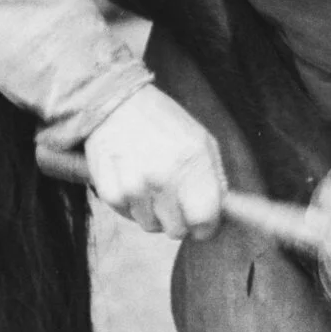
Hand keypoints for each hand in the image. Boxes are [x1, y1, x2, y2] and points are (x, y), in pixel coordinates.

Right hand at [64, 86, 226, 238]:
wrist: (117, 101)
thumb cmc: (165, 122)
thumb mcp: (202, 141)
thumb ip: (215, 178)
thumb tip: (220, 212)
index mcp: (193, 162)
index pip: (204, 220)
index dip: (205, 227)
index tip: (202, 224)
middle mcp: (164, 177)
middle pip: (176, 230)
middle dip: (178, 221)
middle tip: (173, 201)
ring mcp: (134, 185)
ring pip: (149, 225)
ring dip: (152, 213)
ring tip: (150, 186)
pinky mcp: (110, 190)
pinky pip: (126, 216)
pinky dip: (130, 206)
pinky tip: (132, 183)